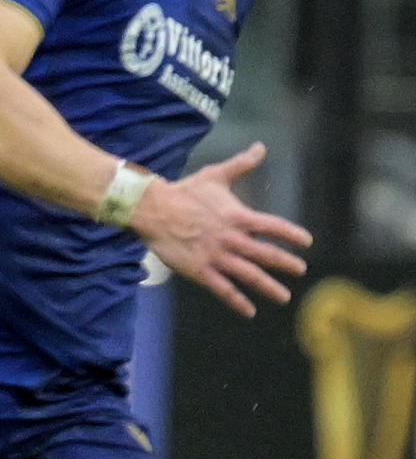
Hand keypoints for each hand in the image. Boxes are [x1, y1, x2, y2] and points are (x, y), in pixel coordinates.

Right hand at [129, 143, 309, 316]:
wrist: (152, 209)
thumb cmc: (184, 191)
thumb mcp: (215, 175)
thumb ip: (241, 164)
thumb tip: (260, 147)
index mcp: (238, 216)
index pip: (273, 227)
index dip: (291, 235)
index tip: (306, 242)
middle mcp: (232, 239)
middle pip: (266, 255)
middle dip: (286, 263)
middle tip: (300, 270)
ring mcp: (216, 256)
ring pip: (249, 276)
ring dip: (268, 287)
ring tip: (283, 296)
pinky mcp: (199, 270)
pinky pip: (223, 289)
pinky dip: (238, 301)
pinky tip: (249, 311)